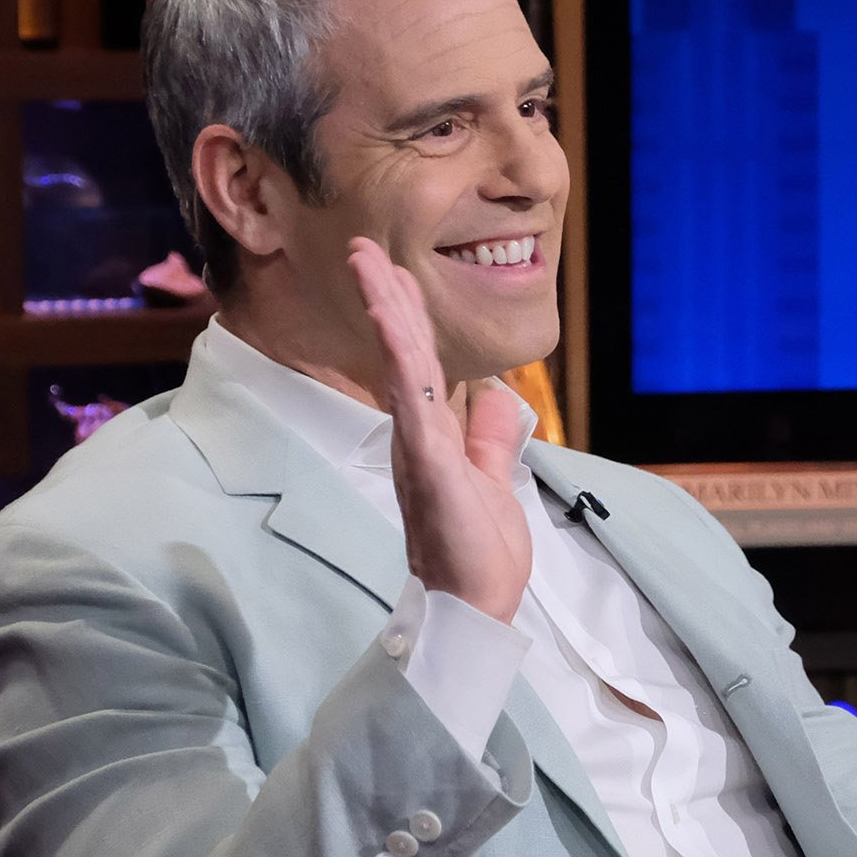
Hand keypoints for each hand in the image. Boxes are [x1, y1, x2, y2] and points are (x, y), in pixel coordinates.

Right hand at [348, 238, 530, 625]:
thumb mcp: (492, 482)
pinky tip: (392, 327)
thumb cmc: (477, 555)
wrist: (474, 609)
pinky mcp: (428, 469)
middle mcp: (415, 437)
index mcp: (430, 437)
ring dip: (386, 313)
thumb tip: (493, 397)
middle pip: (400, 354)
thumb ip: (487, 440)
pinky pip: (413, 407)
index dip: (406, 317)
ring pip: (400, 368)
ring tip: (368, 265)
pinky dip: (402, 364)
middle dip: (385, 297)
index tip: (392, 272)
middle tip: (362, 247)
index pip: (419, 364)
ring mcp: (418, 450)